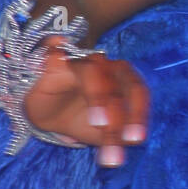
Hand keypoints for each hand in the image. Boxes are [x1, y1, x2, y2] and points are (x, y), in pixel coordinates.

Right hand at [23, 37, 149, 166]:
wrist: (49, 119)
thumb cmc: (82, 120)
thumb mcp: (101, 134)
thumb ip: (118, 135)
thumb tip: (134, 139)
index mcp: (122, 81)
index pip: (137, 91)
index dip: (139, 114)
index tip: (134, 139)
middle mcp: (105, 67)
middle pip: (117, 83)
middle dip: (118, 112)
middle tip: (113, 135)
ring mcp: (79, 62)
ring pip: (92, 70)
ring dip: (99, 96)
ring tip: (100, 123)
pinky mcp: (54, 61)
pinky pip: (55, 51)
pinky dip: (57, 49)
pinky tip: (58, 51)